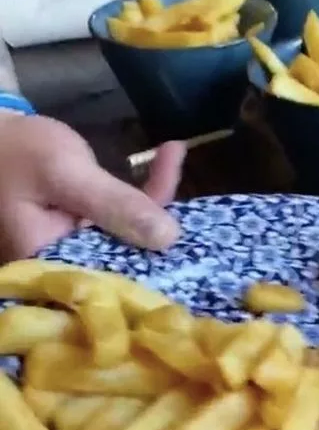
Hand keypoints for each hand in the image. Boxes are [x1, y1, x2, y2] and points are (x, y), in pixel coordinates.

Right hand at [0, 114, 184, 261]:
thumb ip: (114, 204)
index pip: (111, 278)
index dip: (154, 262)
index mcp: (45, 266)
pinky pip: (116, 222)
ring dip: (152, 199)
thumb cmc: (17, 151)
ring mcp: (69, 250)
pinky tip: (163, 153)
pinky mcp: (77, 232)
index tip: (189, 235)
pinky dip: (138, 193)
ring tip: (171, 153)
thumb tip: (170, 239)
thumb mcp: (66, 173)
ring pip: (124, 238)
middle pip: (123, 258)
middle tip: (187, 187)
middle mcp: (58, 268)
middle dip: (158, 225)